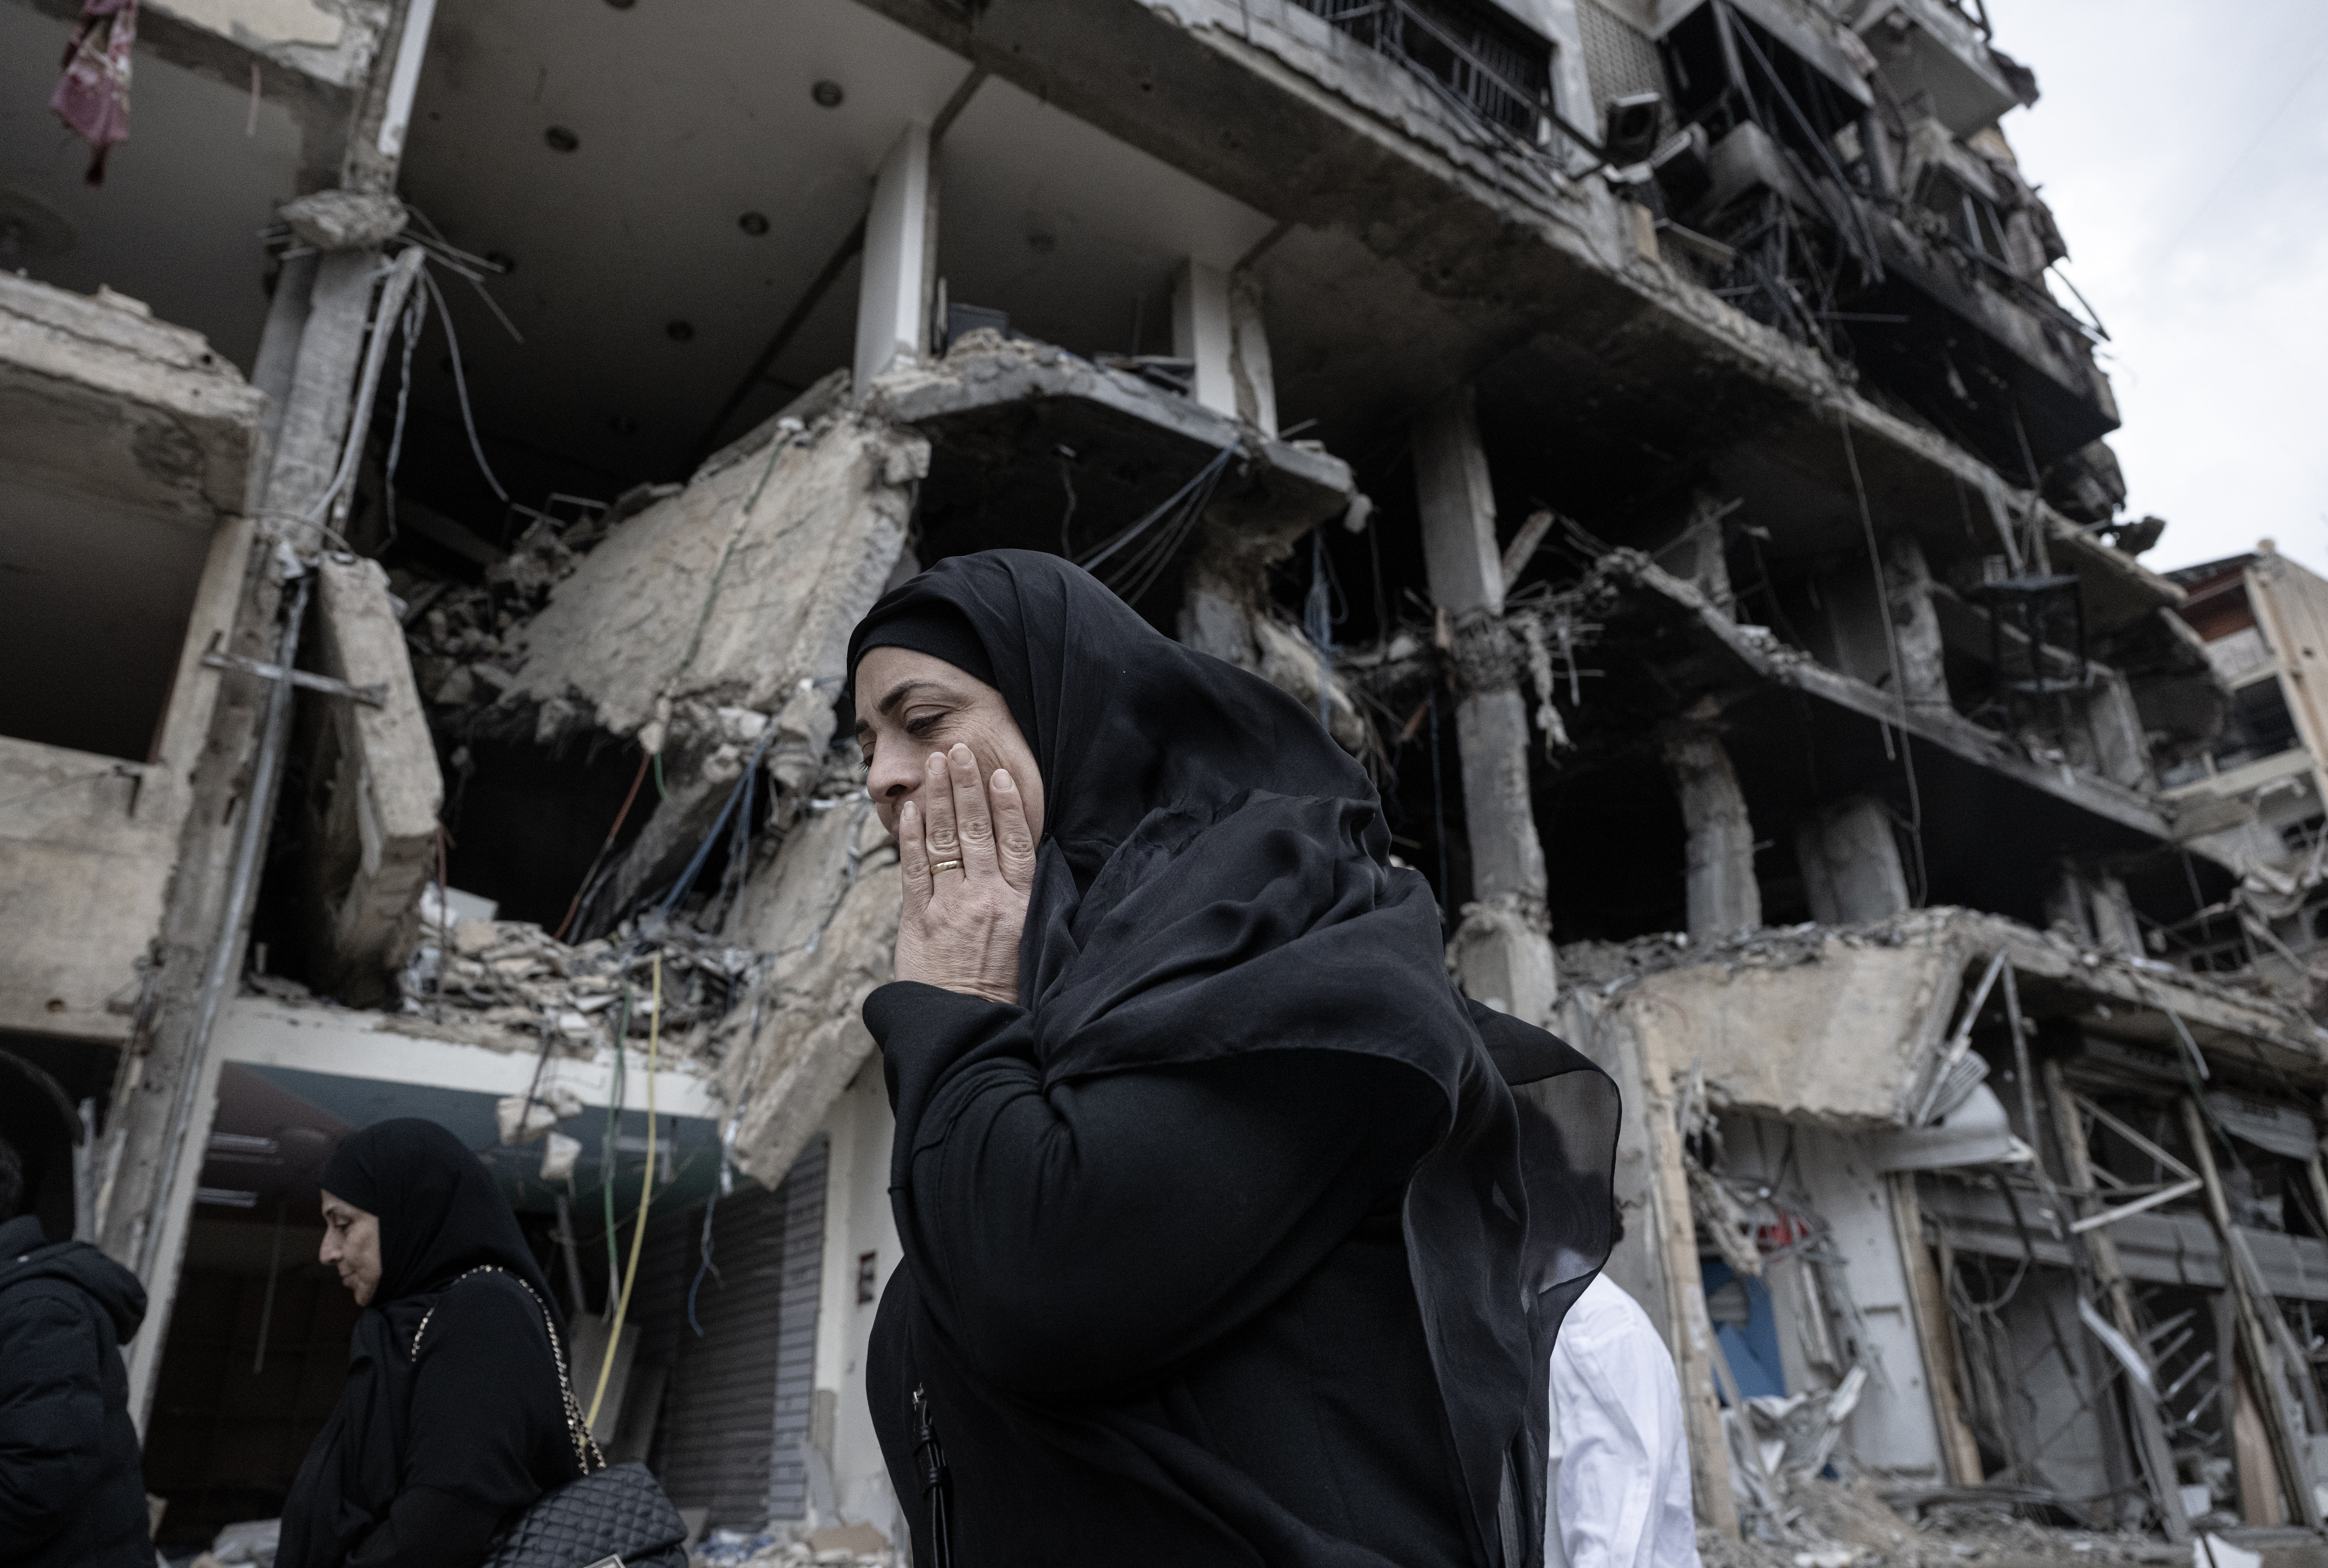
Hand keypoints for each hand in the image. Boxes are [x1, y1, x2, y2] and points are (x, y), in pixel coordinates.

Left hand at [894, 743, 1036, 1003]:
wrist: (969, 1028)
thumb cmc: (1004, 991)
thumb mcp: (1031, 943)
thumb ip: (1024, 904)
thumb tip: (1021, 867)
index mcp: (1019, 905)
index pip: (1015, 842)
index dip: (1007, 805)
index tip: (999, 773)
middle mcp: (985, 899)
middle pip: (977, 830)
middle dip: (966, 786)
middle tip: (958, 749)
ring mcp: (950, 907)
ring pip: (945, 841)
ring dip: (939, 799)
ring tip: (935, 764)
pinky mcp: (918, 920)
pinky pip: (914, 869)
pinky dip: (910, 837)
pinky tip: (909, 810)